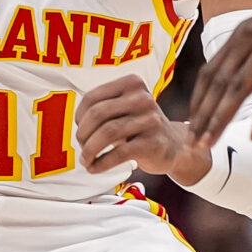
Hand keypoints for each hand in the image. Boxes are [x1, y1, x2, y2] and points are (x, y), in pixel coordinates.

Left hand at [76, 75, 206, 180]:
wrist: (174, 145)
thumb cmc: (140, 127)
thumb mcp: (124, 109)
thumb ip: (102, 108)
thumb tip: (77, 125)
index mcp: (132, 83)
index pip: (92, 97)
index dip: (79, 116)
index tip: (79, 129)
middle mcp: (142, 98)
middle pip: (98, 114)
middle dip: (82, 134)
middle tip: (81, 147)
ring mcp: (150, 120)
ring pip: (107, 133)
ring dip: (89, 150)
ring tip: (86, 160)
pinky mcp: (153, 143)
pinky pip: (119, 153)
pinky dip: (101, 163)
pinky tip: (95, 168)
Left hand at [186, 0, 251, 144]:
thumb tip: (246, 79)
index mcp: (242, 33)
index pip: (209, 71)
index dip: (198, 100)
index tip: (191, 125)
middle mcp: (250, 37)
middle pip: (218, 83)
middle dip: (202, 116)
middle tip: (192, 143)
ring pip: (238, 88)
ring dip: (221, 119)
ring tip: (211, 144)